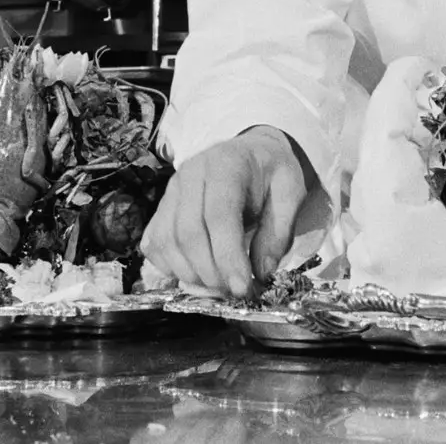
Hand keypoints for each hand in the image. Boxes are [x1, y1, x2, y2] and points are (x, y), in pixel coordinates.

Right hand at [141, 126, 310, 298]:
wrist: (252, 153)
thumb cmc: (271, 173)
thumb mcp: (290, 194)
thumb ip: (278, 233)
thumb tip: (261, 274)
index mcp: (226, 164)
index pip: (218, 215)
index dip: (228, 257)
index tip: (242, 288)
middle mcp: (190, 174)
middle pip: (188, 233)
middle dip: (211, 272)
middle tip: (234, 292)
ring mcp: (170, 191)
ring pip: (167, 242)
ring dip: (191, 275)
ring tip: (220, 285)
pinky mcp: (161, 208)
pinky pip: (154, 245)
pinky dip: (170, 268)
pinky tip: (196, 274)